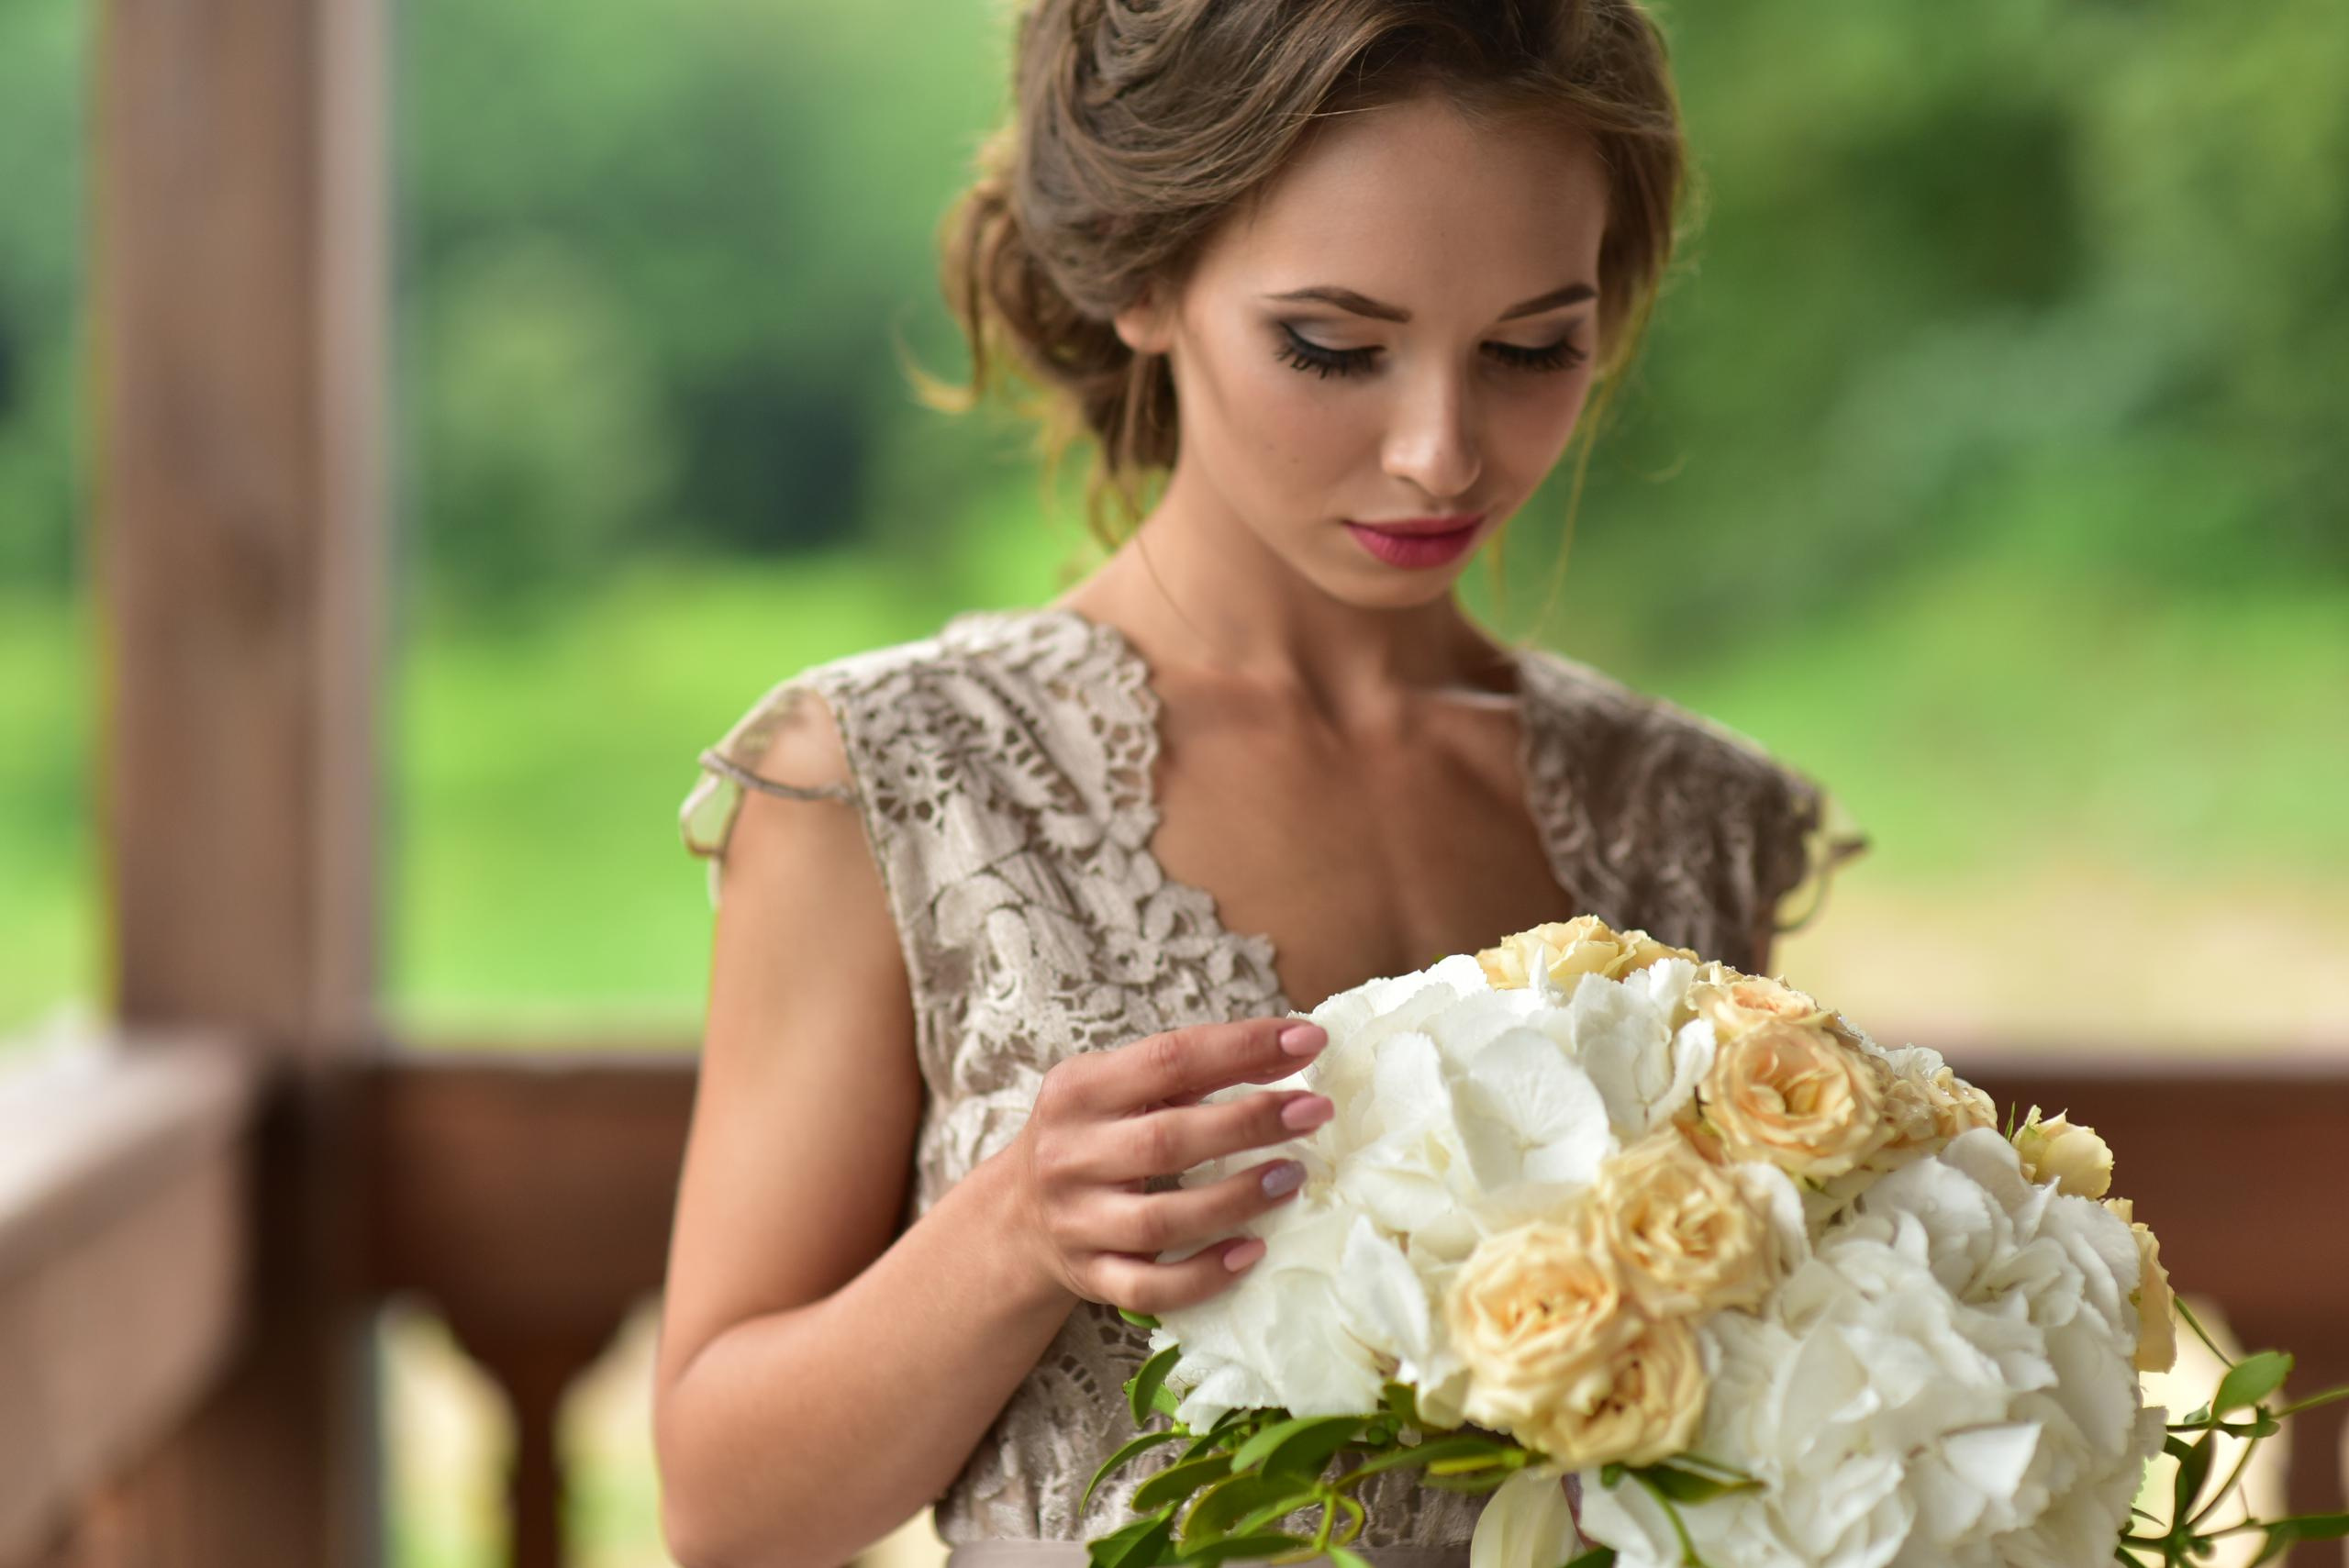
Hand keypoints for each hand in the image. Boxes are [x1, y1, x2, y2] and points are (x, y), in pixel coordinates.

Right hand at [998, 1017, 1333, 1314]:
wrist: (1018, 1216)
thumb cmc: (1094, 1137)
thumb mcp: (1122, 1089)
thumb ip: (1199, 1069)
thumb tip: (1294, 1049)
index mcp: (1080, 1090)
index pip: (1168, 1059)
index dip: (1241, 1047)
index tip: (1308, 1039)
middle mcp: (1071, 1154)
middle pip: (1167, 1139)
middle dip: (1249, 1122)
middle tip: (1315, 1111)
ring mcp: (1078, 1222)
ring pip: (1163, 1220)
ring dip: (1236, 1198)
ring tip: (1292, 1177)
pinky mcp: (1091, 1276)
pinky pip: (1151, 1286)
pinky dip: (1204, 1274)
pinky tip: (1252, 1251)